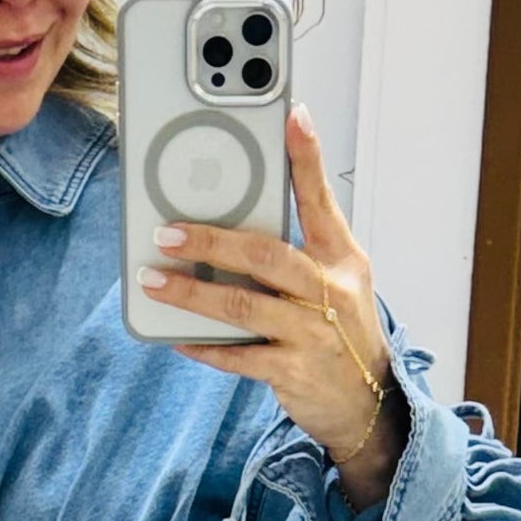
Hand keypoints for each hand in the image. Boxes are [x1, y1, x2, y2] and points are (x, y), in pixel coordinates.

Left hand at [134, 104, 404, 505]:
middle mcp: (331, 293)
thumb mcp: (338, 281)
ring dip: (191, 294)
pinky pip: (237, 357)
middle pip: (266, 256)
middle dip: (211, 242)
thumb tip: (232, 223)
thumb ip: (298, 249)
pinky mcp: (293, 373)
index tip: (292, 116)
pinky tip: (174, 337)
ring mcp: (313, 335)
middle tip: (166, 233)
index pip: (322, 200)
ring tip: (152, 281)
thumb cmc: (341, 331)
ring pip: (243, 307)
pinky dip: (203, 346)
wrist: (367, 404)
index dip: (307, 157)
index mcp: (343, 259)